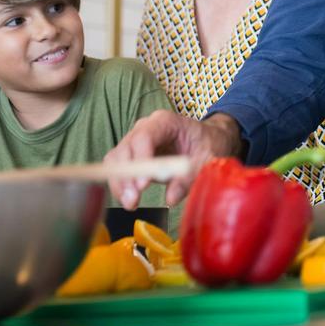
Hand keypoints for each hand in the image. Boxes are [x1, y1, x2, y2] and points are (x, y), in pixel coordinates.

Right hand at [105, 111, 241, 208]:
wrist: (207, 140)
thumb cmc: (208, 145)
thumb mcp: (207, 159)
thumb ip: (190, 176)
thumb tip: (171, 198)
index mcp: (165, 122)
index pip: (144, 137)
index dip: (140, 160)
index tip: (143, 185)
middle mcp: (146, 127)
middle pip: (125, 148)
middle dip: (126, 176)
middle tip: (133, 201)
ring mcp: (136, 140)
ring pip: (116, 159)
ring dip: (119, 183)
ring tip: (130, 204)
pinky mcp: (132, 155)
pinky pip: (118, 168)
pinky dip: (120, 184)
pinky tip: (129, 200)